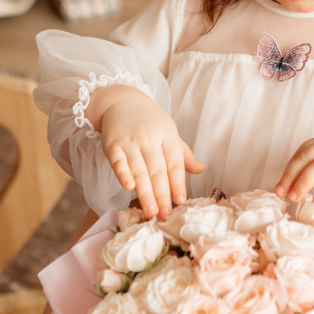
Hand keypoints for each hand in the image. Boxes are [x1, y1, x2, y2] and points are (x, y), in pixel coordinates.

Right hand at [89, 85, 204, 216]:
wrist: (121, 100)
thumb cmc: (149, 121)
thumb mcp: (169, 132)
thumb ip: (183, 154)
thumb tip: (201, 169)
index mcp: (168, 136)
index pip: (175, 163)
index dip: (178, 183)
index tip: (181, 201)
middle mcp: (150, 139)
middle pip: (157, 170)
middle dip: (162, 194)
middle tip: (165, 214)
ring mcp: (130, 142)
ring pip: (139, 170)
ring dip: (145, 192)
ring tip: (151, 211)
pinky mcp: (112, 145)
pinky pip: (118, 162)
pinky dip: (123, 174)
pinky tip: (128, 187)